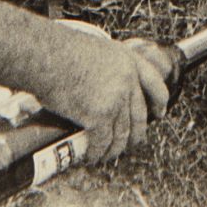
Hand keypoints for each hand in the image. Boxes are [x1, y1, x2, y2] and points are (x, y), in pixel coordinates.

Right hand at [31, 29, 170, 164]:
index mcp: (128, 59)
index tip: (160, 113)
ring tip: (106, 155)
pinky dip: (97, 153)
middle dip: (135, 135)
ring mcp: (116, 99)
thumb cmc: (59, 49)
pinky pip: (102, 142)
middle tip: (130, 143)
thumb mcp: (95, 50)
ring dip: (114, 149)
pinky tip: (92, 157)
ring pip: (122, 134)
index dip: (160, 101)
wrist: (46, 54)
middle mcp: (127, 80)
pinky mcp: (99, 116)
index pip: (154, 84)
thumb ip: (105, 67)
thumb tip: (97, 88)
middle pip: (139, 116)